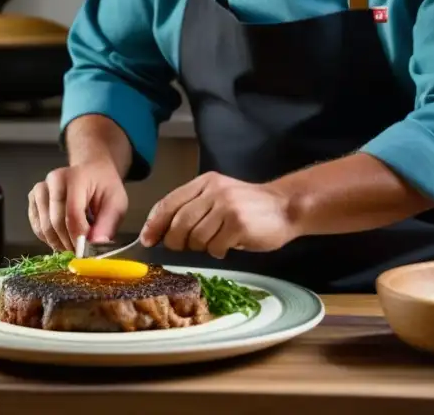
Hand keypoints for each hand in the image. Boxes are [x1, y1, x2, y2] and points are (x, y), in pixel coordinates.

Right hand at [28, 159, 127, 252]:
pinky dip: (49, 239)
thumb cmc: (105, 187)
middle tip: (80, 254)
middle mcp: (53, 180)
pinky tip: (62, 239)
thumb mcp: (116, 203)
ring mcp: (40, 188)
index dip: (78, 237)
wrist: (92, 172)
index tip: (87, 252)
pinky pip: (37, 226)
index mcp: (76, 177)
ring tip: (73, 247)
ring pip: (44, 227)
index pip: (72, 213)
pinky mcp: (33, 198)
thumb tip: (95, 244)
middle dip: (68, 243)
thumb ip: (107, 224)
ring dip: (58, 243)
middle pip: (55, 222)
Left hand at [139, 172, 296, 257]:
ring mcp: (226, 207)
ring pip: (196, 237)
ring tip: (215, 242)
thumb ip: (193, 207)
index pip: (169, 202)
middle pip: (178, 222)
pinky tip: (229, 245)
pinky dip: (218, 251)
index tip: (147, 239)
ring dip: (202, 247)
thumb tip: (160, 232)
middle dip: (175, 241)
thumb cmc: (249, 207)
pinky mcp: (238, 224)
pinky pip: (215, 246)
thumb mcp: (219, 197)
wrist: (286, 206)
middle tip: (184, 248)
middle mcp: (213, 191)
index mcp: (205, 182)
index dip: (154, 223)